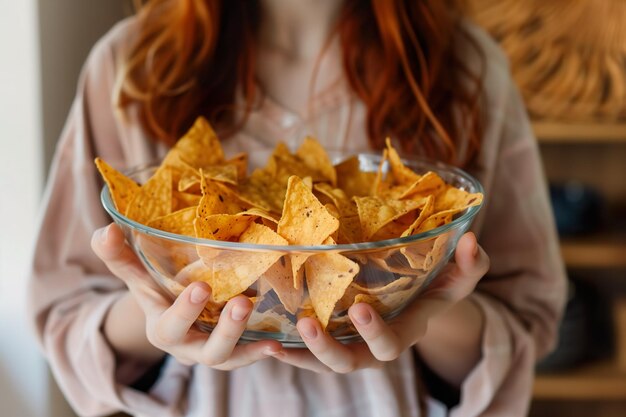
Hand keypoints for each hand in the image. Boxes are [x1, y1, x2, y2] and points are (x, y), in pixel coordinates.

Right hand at [91, 223, 282, 368]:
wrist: (170, 315)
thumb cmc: (156, 290)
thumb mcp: (138, 275)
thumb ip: (119, 257)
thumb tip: (105, 232)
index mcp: (162, 328)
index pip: (170, 325)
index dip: (185, 310)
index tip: (201, 286)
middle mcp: (188, 347)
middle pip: (205, 350)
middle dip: (225, 330)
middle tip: (242, 303)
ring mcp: (211, 352)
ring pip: (227, 357)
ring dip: (247, 341)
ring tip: (269, 329)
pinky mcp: (233, 351)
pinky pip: (247, 357)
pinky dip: (261, 351)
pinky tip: (279, 343)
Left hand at [273, 232, 488, 373]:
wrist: (416, 298)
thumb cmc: (439, 283)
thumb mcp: (460, 275)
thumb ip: (472, 264)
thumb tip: (472, 241)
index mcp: (405, 332)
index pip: (391, 344)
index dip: (376, 333)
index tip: (361, 309)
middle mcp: (374, 346)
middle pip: (350, 362)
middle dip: (327, 349)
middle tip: (306, 325)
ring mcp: (351, 343)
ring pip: (323, 362)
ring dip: (300, 353)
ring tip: (275, 340)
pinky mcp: (332, 336)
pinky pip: (308, 351)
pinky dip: (289, 349)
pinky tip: (265, 338)